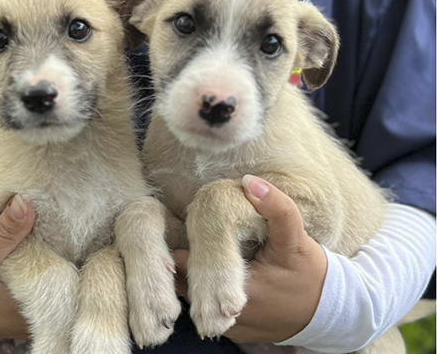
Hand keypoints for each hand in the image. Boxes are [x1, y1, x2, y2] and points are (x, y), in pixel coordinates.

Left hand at [174, 175, 327, 343]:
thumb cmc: (310, 272)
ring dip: (197, 278)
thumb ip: (276, 208)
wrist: (330, 310)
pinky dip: (209, 295)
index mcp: (239, 292)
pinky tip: (217, 276)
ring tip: (204, 255)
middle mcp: (229, 317)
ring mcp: (230, 329)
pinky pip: (209, 312)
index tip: (191, 227)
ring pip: (196, 298)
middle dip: (188, 261)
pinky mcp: (235, 334)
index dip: (186, 245)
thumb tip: (249, 182)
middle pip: (187, 283)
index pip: (188, 267)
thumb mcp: (295, 238)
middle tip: (195, 239)